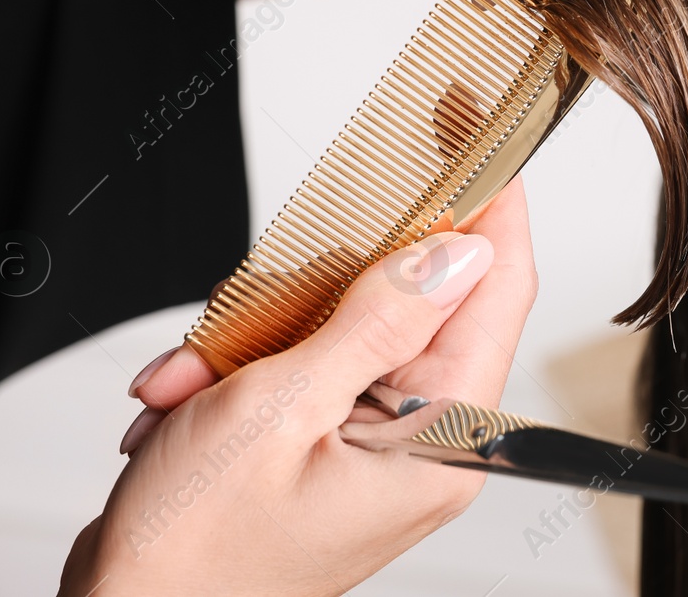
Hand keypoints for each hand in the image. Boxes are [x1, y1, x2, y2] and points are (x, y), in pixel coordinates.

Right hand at [57, 180, 536, 596]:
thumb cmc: (193, 551)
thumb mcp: (284, 407)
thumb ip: (378, 319)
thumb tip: (460, 249)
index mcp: (441, 440)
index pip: (497, 289)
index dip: (491, 205)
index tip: (475, 136)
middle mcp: (423, 443)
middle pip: (418, 300)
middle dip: (327, 285)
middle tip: (266, 295)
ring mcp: (376, 442)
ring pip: (348, 324)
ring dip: (263, 336)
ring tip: (201, 379)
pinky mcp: (330, 442)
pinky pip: (307, 364)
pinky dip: (242, 369)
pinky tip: (189, 396)